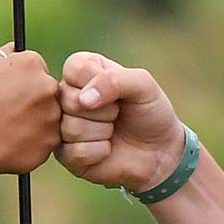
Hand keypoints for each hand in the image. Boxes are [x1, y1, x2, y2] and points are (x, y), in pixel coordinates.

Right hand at [0, 45, 62, 199]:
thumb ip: (4, 54)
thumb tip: (16, 48)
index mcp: (31, 64)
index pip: (35, 66)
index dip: (20, 79)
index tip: (7, 91)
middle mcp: (48, 86)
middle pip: (45, 88)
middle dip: (31, 97)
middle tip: (7, 111)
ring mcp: (54, 114)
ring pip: (48, 113)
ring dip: (34, 118)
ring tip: (7, 127)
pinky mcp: (53, 139)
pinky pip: (46, 136)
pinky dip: (33, 139)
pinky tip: (13, 141)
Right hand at [54, 50, 184, 193]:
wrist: (160, 149)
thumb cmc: (149, 111)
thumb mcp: (143, 85)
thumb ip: (114, 79)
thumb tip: (83, 100)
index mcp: (81, 71)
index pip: (74, 68)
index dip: (101, 82)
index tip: (118, 92)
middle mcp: (67, 96)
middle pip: (69, 100)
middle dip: (105, 110)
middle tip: (117, 114)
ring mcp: (64, 126)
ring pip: (72, 128)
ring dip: (103, 132)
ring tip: (113, 130)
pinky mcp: (66, 155)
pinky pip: (75, 152)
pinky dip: (100, 151)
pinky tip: (107, 149)